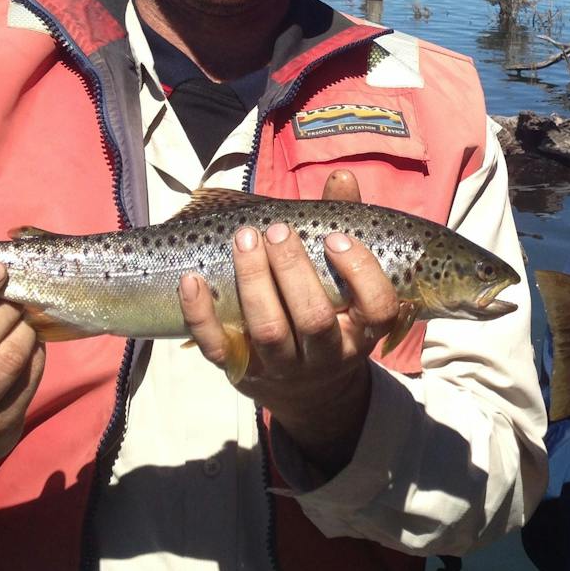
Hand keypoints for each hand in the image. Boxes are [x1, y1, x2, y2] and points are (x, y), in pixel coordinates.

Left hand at [179, 170, 401, 475]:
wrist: (311, 392)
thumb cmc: (331, 314)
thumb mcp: (346, 282)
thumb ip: (344, 227)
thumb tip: (342, 178)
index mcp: (363, 330)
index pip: (377, 307)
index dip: (360, 272)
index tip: (335, 238)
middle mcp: (328, 354)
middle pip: (314, 319)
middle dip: (294, 271)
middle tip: (277, 231)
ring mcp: (284, 367)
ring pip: (269, 331)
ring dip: (254, 282)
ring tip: (245, 238)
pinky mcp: (243, 372)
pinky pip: (218, 348)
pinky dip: (201, 314)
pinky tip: (192, 279)